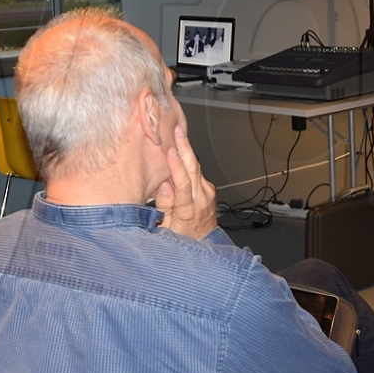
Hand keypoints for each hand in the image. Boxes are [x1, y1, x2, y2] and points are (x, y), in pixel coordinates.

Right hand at [156, 125, 217, 239]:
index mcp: (188, 210)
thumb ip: (164, 206)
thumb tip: (164, 185)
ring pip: (196, 167)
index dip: (177, 167)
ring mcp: (208, 192)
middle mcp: (201, 198)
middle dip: (185, 148)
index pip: (183, 184)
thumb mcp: (165, 226)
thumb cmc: (180, 236)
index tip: (171, 152)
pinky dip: (189, 160)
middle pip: (193, 169)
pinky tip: (181, 149)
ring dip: (187, 149)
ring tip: (178, 132)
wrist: (203, 241)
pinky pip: (197, 172)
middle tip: (178, 130)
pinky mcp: (209, 189)